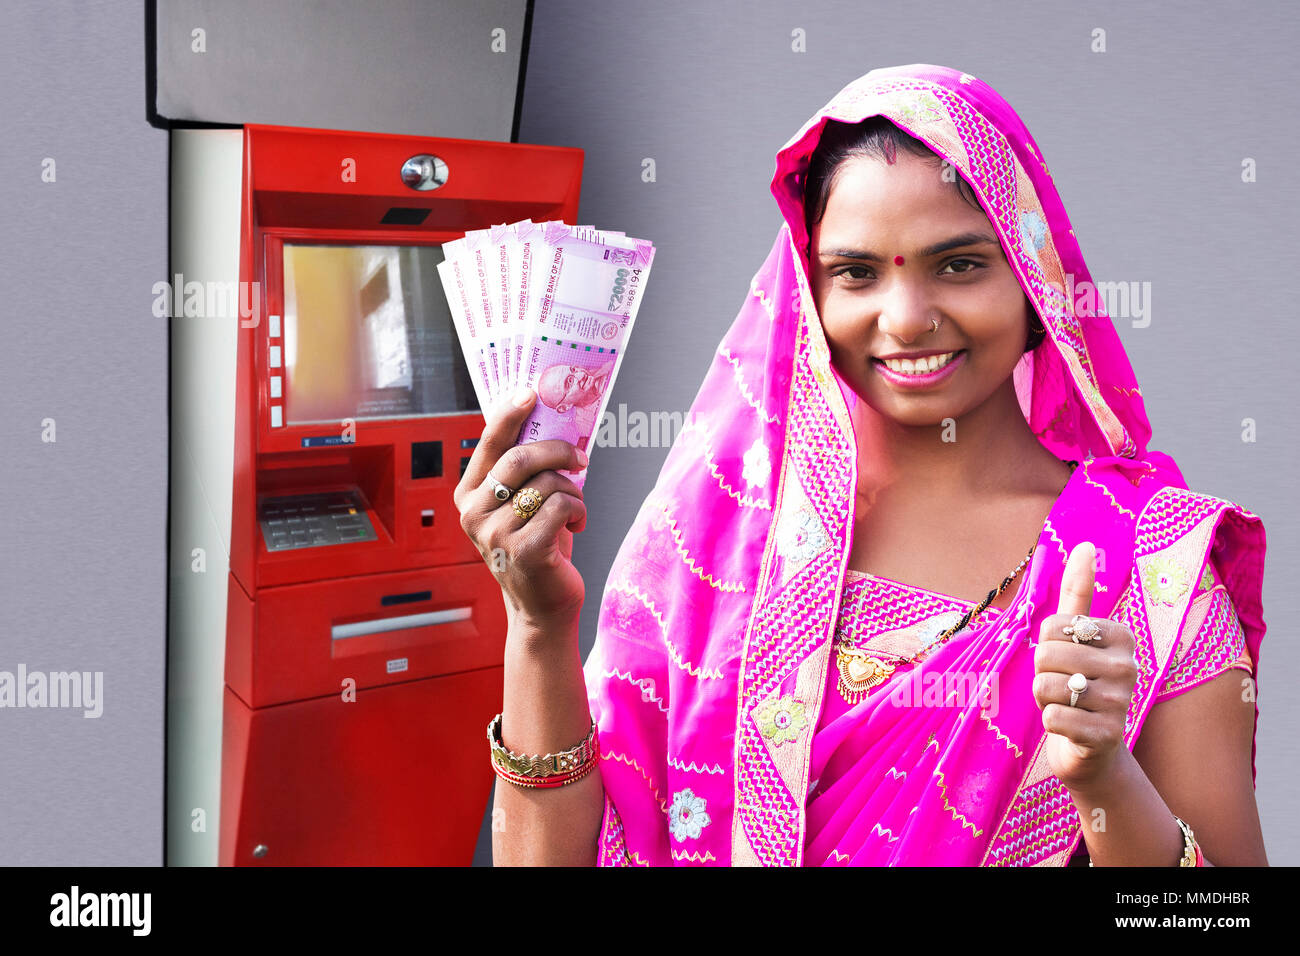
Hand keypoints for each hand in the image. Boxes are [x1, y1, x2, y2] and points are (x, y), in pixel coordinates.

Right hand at [454, 387, 588, 635]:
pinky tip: (576, 527)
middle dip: (559, 451)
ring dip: (573, 492)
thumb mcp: (521, 506)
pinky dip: (579, 511)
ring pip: (548, 483)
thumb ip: (524, 472)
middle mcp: (474, 513)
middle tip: (581, 458)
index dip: (509, 413)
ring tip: (574, 510)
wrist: (542, 607)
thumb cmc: (538, 547)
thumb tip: (551, 421)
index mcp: (468, 495)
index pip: (489, 444)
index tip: (530, 393)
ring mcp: (495, 533)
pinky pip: (563, 506)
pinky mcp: (524, 550)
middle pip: (521, 458)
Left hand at [1033, 541, 1138, 790]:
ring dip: (1044, 699)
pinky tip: (1071, 728)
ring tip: (1067, 706)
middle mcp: (1128, 667)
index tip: (1066, 660)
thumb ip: (1080, 593)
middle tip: (1062, 686)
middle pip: (1046, 654)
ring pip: (1046, 686)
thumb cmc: (1078, 682)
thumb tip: (1085, 544)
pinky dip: (1050, 723)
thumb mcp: (1077, 637)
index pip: (1053, 625)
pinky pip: (1053, 718)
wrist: (1092, 748)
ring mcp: (1121, 703)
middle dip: (1042, 673)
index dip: (1045, 645)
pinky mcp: (1107, 736)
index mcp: (1122, 636)